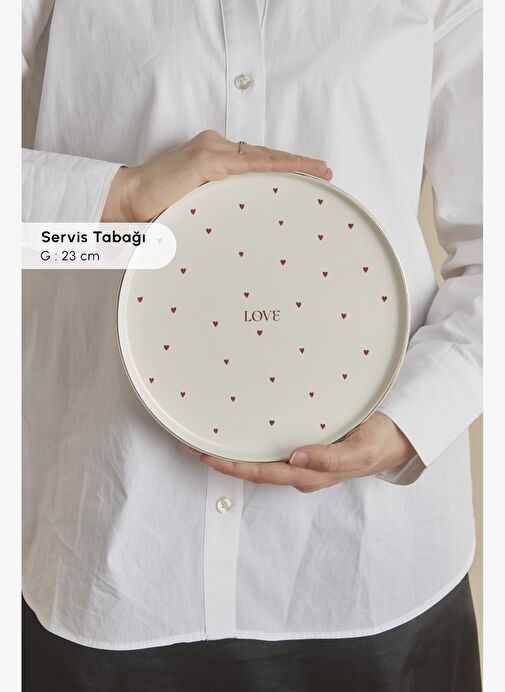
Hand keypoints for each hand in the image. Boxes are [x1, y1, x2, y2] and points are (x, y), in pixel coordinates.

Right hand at [102, 129, 331, 221]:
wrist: (128, 202)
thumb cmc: (159, 208)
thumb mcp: (197, 206)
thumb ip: (220, 206)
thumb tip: (241, 227)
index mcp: (212, 157)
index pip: (255, 161)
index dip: (282, 167)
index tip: (307, 175)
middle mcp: (214, 147)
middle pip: (264, 155)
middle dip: (296, 164)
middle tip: (325, 171)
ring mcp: (210, 151)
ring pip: (262, 156)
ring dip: (293, 164)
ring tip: (320, 171)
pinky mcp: (206, 160)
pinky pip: (248, 165)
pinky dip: (274, 168)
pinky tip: (295, 172)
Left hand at [199, 412, 416, 491]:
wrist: (395, 440)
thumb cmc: (377, 443)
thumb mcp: (359, 451)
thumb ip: (330, 459)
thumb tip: (295, 459)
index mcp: (311, 474)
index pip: (264, 473)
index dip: (234, 467)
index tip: (207, 456)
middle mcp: (302, 471)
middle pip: (255, 471)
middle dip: (225, 461)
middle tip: (194, 445)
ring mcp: (303, 462)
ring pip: (262, 462)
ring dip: (236, 454)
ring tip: (210, 439)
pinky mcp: (306, 451)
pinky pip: (273, 452)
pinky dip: (253, 445)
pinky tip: (242, 433)